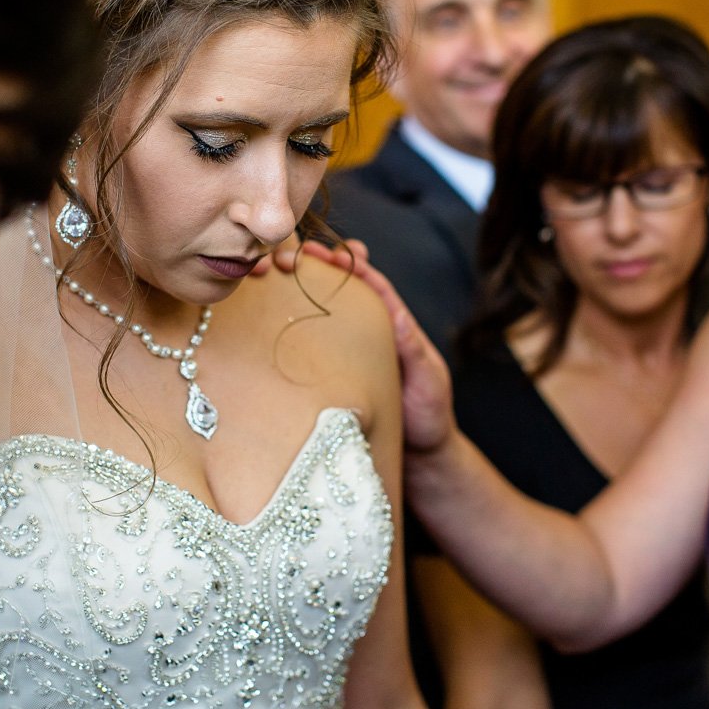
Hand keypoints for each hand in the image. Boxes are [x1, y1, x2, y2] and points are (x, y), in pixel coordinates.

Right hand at [274, 240, 454, 453]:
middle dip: (324, 267)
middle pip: (349, 292)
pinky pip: (319, 344)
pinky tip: (278, 317)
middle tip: (296, 253)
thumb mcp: (428, 384)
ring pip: (331, 313)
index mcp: (399, 331)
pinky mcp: (341, 375)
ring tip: (281, 273)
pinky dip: (302, 325)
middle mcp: (376, 336)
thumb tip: (401, 315)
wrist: (422, 456)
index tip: (332, 253)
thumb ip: (415, 352)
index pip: (376, 290)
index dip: (355, 268)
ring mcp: (356, 354)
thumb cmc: (430, 418)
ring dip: (309, 290)